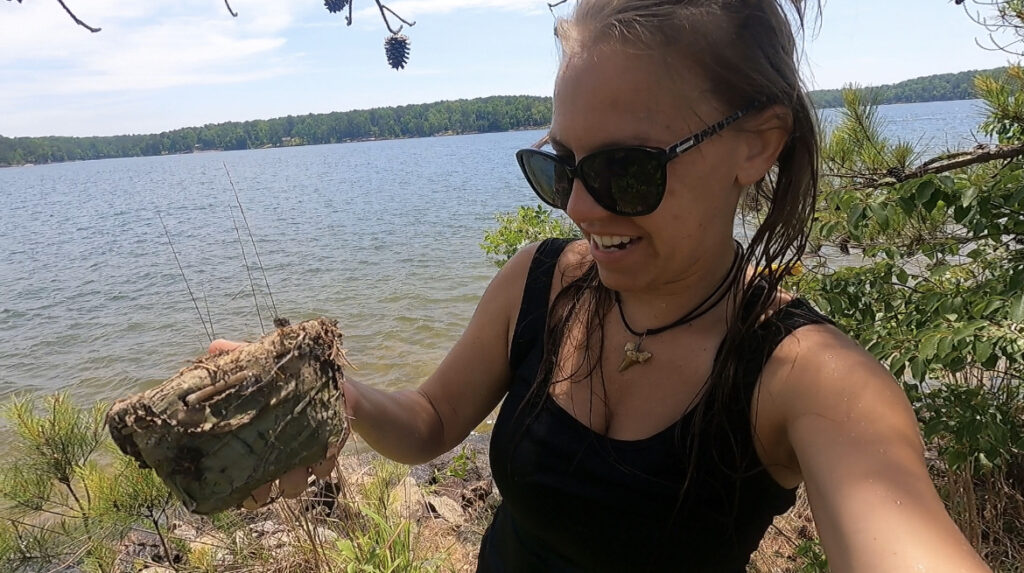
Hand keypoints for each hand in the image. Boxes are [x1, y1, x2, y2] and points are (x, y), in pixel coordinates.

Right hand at [206, 338, 344, 509]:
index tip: (234, 485)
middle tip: (263, 486)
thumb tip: (213, 346)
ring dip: (293, 481)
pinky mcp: (326, 453)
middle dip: (261, 491)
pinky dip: (323, 465)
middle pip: (262, 489)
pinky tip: (323, 455)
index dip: (233, 485)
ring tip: (296, 468)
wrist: (333, 381)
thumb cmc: (288, 375)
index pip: (236, 475)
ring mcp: (299, 458)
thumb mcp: (263, 364)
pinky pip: (323, 469)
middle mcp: (273, 457)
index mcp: (252, 441)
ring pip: (292, 484)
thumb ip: (239, 356)